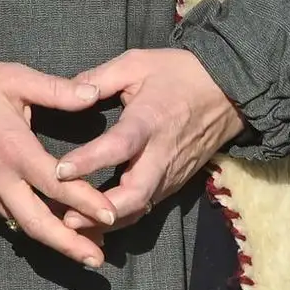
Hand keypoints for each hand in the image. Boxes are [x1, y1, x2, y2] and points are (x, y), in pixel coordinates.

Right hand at [0, 59, 117, 268]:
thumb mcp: (14, 78)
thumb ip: (56, 89)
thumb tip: (95, 93)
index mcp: (12, 147)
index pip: (54, 183)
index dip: (85, 201)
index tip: (112, 216)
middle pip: (37, 222)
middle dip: (69, 244)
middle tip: (98, 260)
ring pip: (22, 225)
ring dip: (54, 240)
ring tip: (86, 251)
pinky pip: (7, 216)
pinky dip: (32, 227)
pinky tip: (53, 230)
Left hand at [50, 48, 245, 228]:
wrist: (230, 92)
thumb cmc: (180, 73)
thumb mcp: (136, 63)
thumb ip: (98, 79)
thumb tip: (65, 92)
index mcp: (149, 121)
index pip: (119, 146)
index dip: (89, 161)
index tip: (59, 172)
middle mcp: (161, 155)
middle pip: (134, 195)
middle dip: (100, 212)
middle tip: (65, 219)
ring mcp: (171, 174)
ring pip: (139, 209)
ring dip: (107, 222)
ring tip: (72, 227)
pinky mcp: (175, 184)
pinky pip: (146, 207)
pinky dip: (121, 217)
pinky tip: (95, 223)